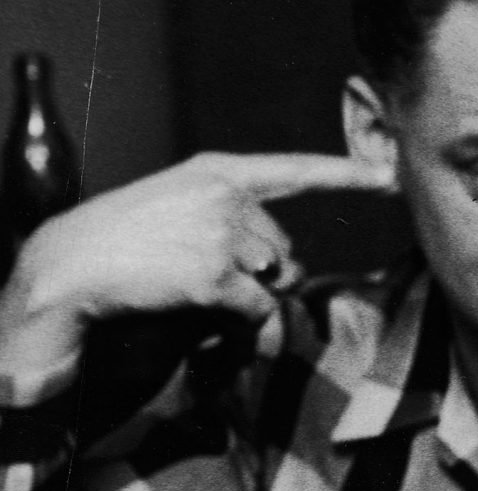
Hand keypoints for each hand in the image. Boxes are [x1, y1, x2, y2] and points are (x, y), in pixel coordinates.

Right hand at [0, 152, 396, 378]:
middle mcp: (227, 196)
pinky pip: (258, 309)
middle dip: (260, 269)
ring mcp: (222, 233)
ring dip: (248, 293)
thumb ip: (236, 222)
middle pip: (286, 247)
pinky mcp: (216, 274)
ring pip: (276, 279)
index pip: (297, 171)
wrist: (71, 263)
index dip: (350, 175)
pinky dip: (239, 320)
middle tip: (200, 268)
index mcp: (219, 172)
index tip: (394, 176)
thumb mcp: (180, 206)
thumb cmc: (127, 239)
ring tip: (189, 280)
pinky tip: (194, 301)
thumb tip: (285, 270)